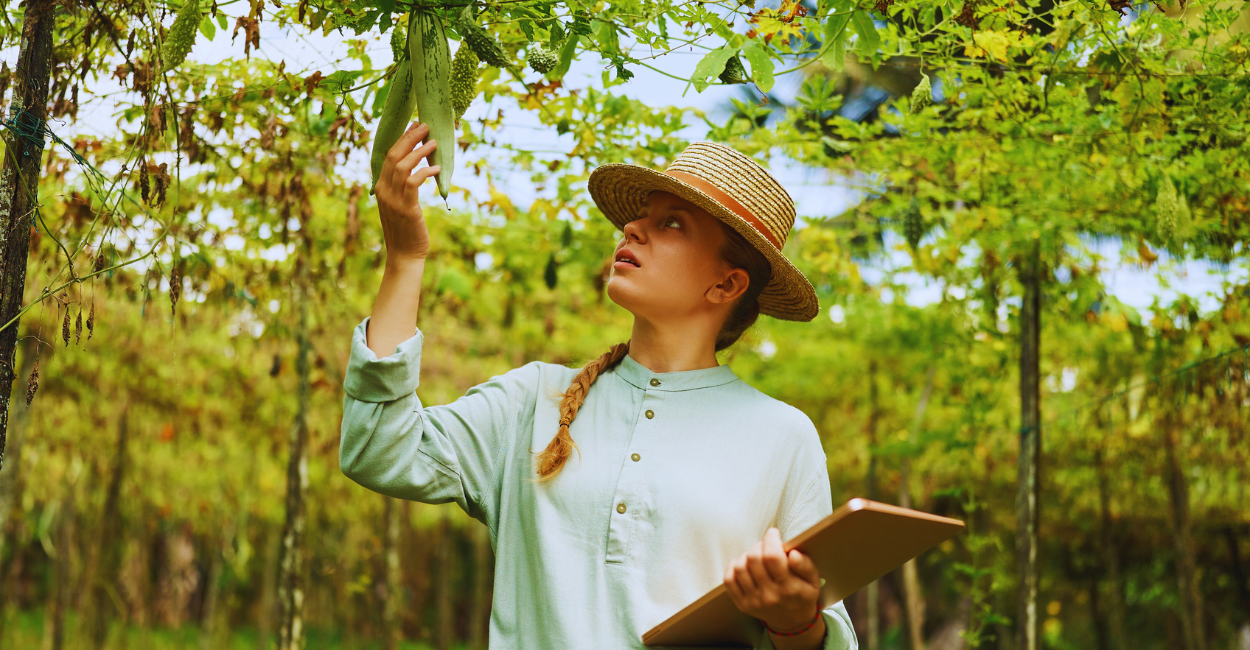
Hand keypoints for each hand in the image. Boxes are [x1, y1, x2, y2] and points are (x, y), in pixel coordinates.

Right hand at [375, 120, 438, 263]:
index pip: (388, 156)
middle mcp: (383, 190)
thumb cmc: (406, 229)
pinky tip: (436, 168)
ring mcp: (393, 200)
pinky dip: (425, 172)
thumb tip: (414, 168)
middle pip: (394, 156)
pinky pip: (414, 183)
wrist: (404, 255)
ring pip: (403, 166)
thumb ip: (402, 186)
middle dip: (410, 138)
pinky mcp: (406, 209)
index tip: (414, 126)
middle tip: (425, 125)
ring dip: (419, 151)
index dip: (402, 139)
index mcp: (380, 187)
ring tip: (433, 142)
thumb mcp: (399, 204)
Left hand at [723, 527, 822, 633]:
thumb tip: (792, 553)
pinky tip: (745, 565)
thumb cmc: (802, 595)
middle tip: (767, 545)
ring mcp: (753, 601)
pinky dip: (733, 566)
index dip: (770, 539)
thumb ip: (806, 565)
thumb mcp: (813, 580)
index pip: (772, 557)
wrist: (793, 622)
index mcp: (789, 588)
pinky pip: (728, 580)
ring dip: (747, 554)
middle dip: (760, 544)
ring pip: (740, 567)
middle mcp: (769, 596)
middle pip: (754, 559)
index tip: (773, 533)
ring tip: (757, 555)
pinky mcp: (742, 604)